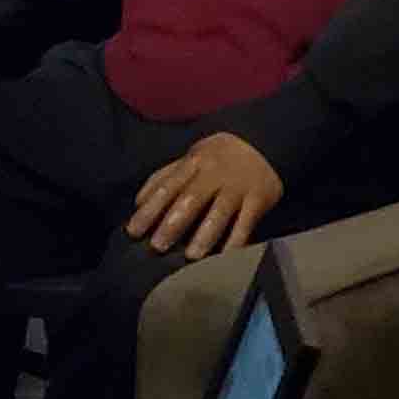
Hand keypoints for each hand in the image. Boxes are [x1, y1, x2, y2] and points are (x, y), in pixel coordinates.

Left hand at [127, 133, 282, 260]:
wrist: (264, 142)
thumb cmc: (217, 158)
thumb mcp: (190, 159)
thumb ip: (164, 178)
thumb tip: (139, 202)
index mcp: (194, 164)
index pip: (168, 187)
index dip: (150, 210)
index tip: (133, 231)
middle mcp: (215, 174)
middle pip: (192, 199)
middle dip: (174, 223)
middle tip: (158, 246)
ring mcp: (238, 187)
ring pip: (221, 211)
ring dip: (206, 234)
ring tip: (192, 256)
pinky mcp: (258, 198)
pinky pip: (247, 221)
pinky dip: (237, 239)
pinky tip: (226, 256)